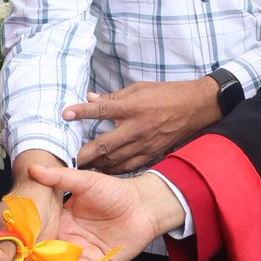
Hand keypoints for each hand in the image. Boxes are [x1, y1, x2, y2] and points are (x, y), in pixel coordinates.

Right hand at [30, 166, 186, 260]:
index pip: (35, 235)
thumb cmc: (114, 191)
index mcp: (59, 222)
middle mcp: (66, 240)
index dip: (22, 241)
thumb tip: (33, 168)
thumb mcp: (86, 182)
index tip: (8, 245)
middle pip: (41, 256)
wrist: (143, 206)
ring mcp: (79, 255)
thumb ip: (60, 178)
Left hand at [66, 78, 219, 172]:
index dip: (81, 112)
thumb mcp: (139, 88)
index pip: (101, 110)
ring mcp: (145, 143)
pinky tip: (102, 172)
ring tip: (79, 168)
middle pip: (104, 144)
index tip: (65, 115)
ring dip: (95, 165)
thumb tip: (89, 98)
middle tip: (65, 158)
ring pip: (114, 160)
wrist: (196, 107)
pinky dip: (114, 170)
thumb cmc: (166, 94)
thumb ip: (113, 96)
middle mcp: (137, 127)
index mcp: (133, 106)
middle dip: (83, 153)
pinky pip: (129, 166)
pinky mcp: (152, 153)